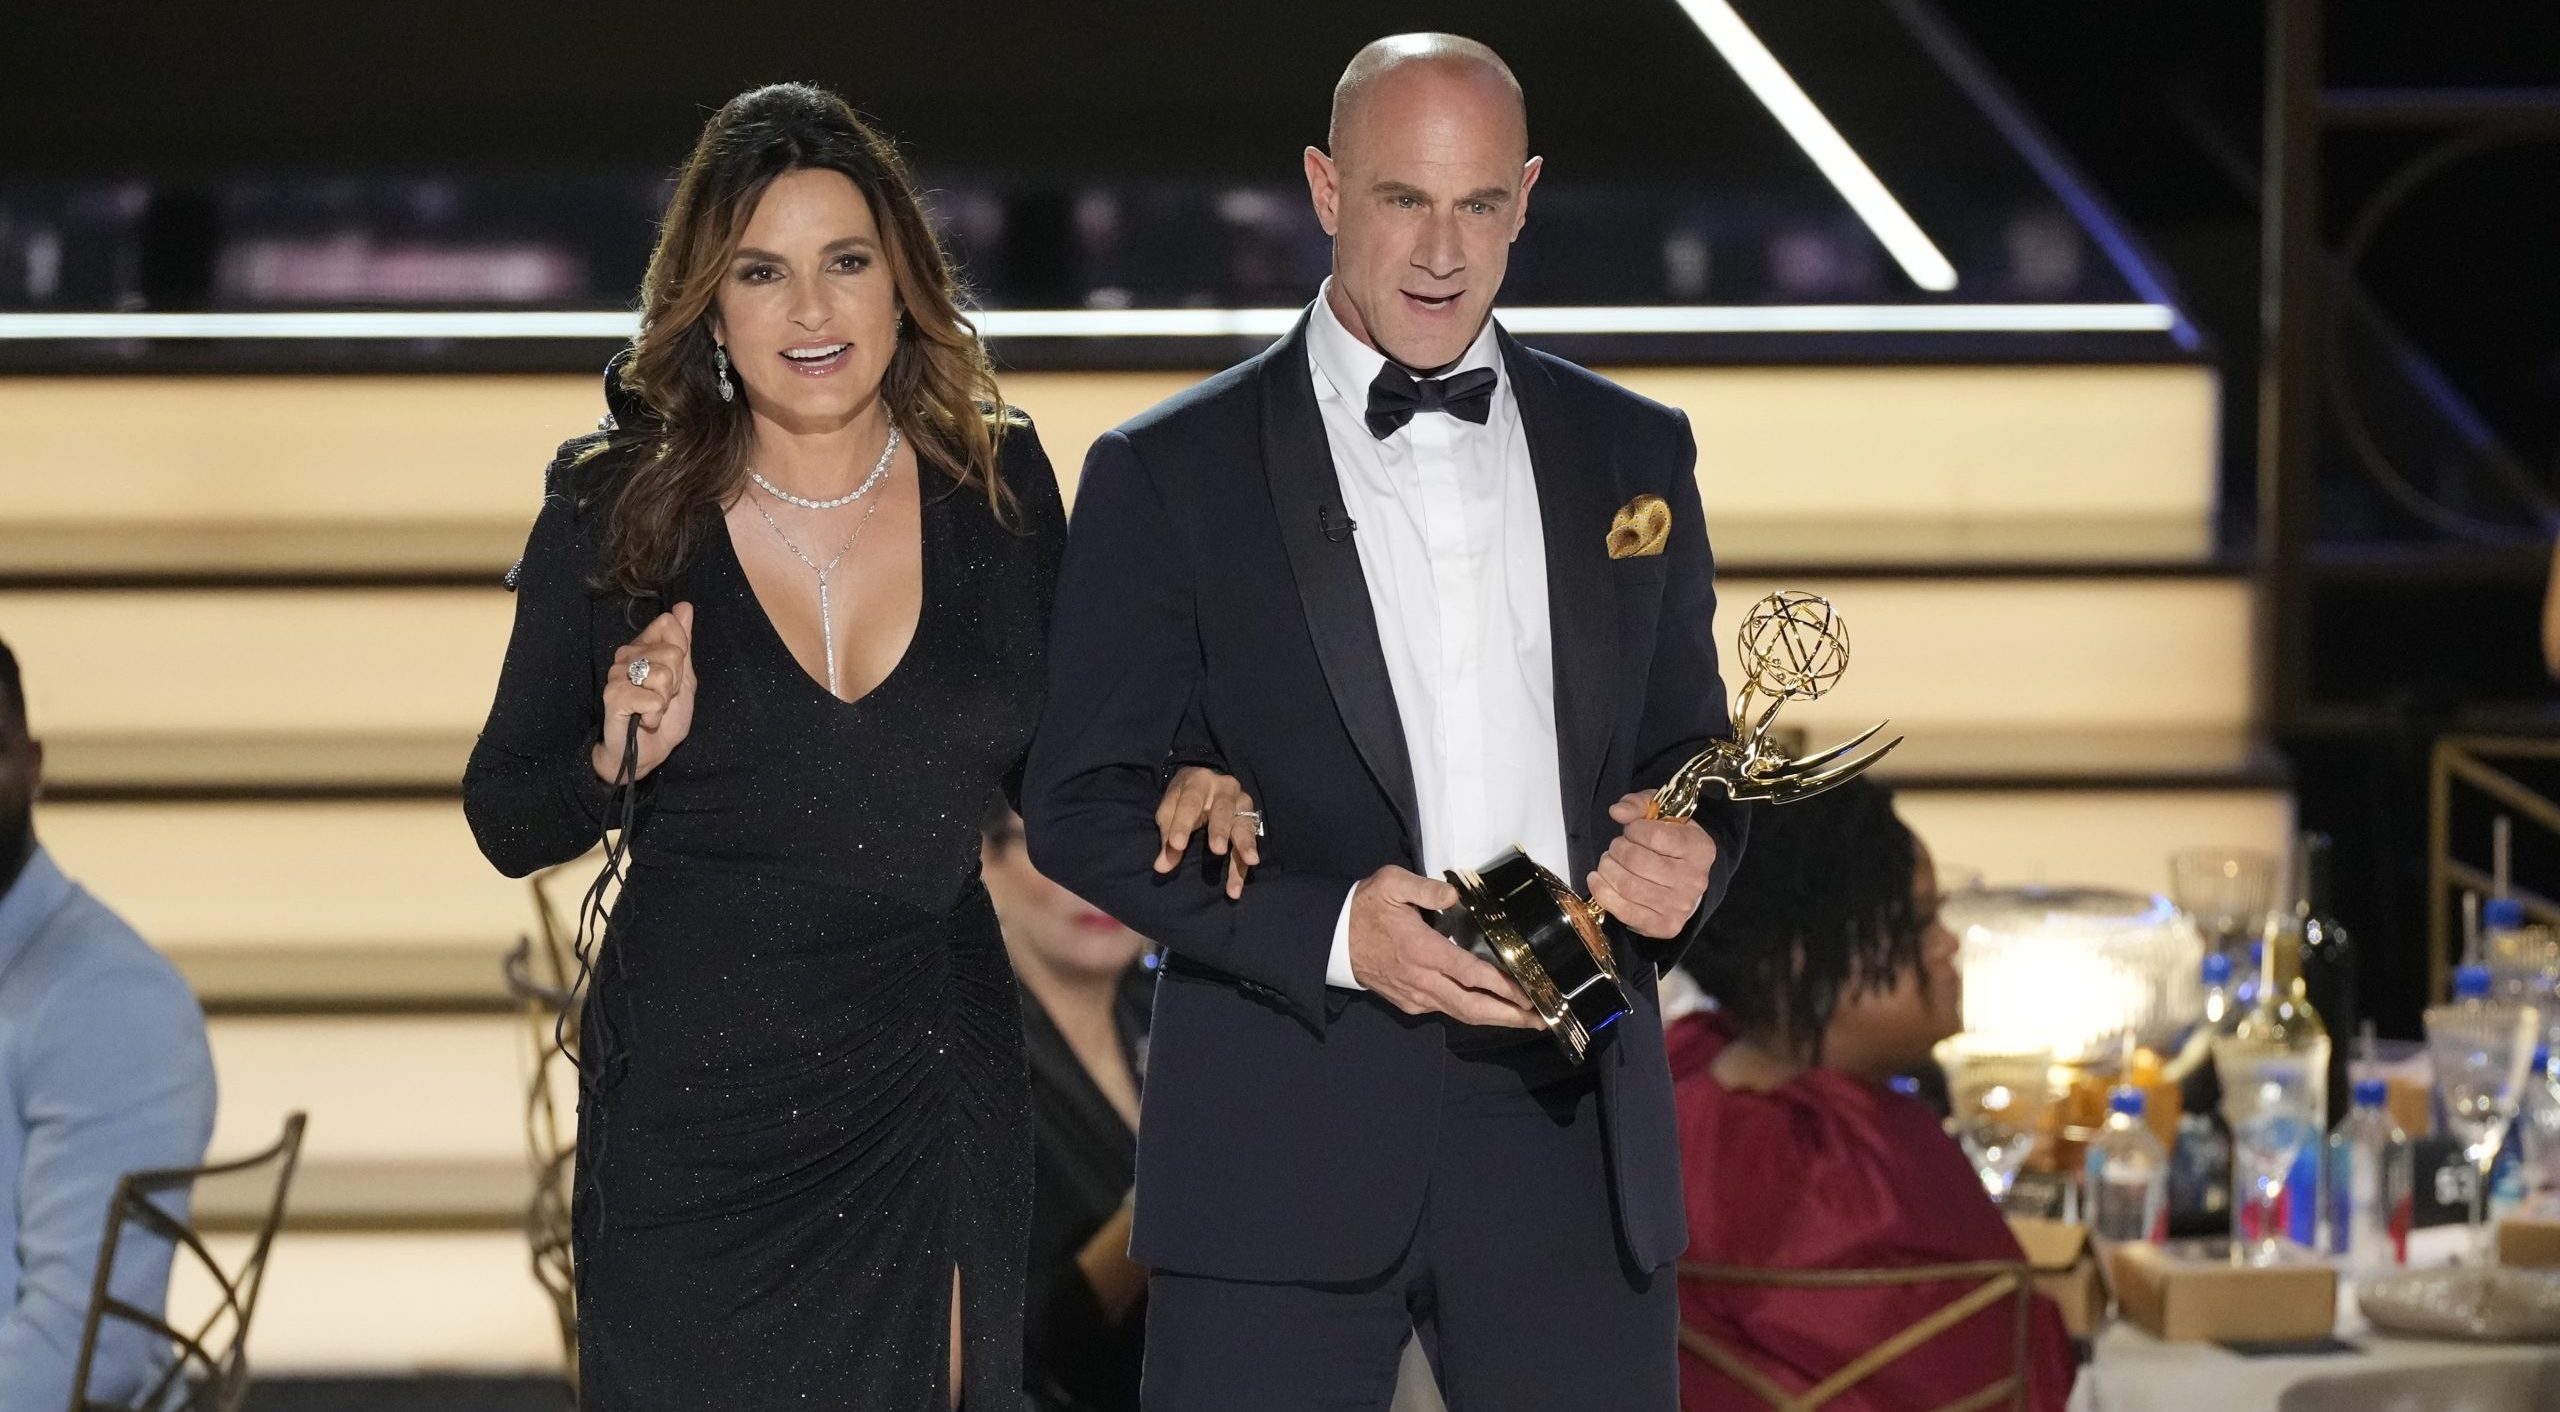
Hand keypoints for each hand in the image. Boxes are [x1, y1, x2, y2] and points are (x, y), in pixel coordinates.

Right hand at [594, 603, 696, 782]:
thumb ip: (683, 643)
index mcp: (643, 647)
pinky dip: (655, 715)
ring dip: (665, 700)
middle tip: (662, 698)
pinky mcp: (613, 696)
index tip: (673, 677)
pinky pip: (652, 698)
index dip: (681, 654)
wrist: (647, 752)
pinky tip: (644, 720)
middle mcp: (626, 656)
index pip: (669, 624)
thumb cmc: (663, 716)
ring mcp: (617, 675)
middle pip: (672, 652)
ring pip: (663, 675)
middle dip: (676, 682)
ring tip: (652, 710)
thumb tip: (684, 606)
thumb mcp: (684, 678)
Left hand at [1152, 765, 1260, 899]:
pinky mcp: (1250, 818)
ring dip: (1245, 845)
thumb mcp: (1169, 811)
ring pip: (1243, 824)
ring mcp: (1241, 802)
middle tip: (1217, 850)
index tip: (1177, 845)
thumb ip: (1167, 837)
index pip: (1190, 803)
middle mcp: (1224, 788)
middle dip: (1220, 830)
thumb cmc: (1183, 799)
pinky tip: (1239, 884)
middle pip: (1223, 810)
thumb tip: (1162, 866)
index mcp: (1199, 782)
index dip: (1183, 824)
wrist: (1204, 782)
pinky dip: (1244, 863)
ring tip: (1250, 861)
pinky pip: (1250, 842)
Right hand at [1347, 865, 1537, 1027]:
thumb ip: (1425, 887)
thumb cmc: (1364, 908)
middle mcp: (1422, 980)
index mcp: (1422, 951)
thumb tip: (1454, 894)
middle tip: (1541, 1019)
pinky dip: (1473, 1012)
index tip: (1529, 995)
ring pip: (1461, 1013)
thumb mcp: (1391, 884)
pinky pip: (1446, 1011)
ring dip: (1495, 1018)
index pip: (1470, 974)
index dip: (1502, 988)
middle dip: (1509, 1016)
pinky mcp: (1409, 1003)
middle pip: (1472, 1007)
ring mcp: (1415, 996)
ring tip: (1525, 1018)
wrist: (1331, 939)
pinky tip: (1491, 1008)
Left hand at [1587, 791, 1716, 939]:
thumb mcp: (1660, 814)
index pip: (1656, 836)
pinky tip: (1598, 880)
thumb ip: (1639, 805)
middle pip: (1637, 862)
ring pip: (1628, 886)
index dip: (1634, 830)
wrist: (1685, 880)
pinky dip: (1603, 893)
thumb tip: (1617, 812)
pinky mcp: (1665, 926)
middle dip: (1616, 849)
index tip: (1631, 830)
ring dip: (1607, 869)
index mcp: (1700, 848)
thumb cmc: (1670, 843)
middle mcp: (1695, 880)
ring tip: (1607, 862)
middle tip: (1616, 847)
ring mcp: (1680, 906)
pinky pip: (1625, 911)